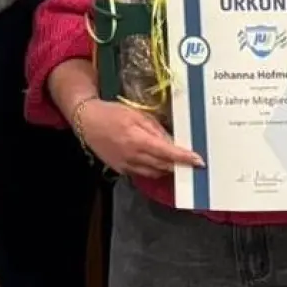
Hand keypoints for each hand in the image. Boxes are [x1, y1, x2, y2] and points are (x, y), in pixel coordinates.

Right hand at [77, 99, 202, 178]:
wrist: (87, 122)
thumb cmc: (112, 113)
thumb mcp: (137, 115)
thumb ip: (156, 129)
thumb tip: (173, 142)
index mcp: (137, 140)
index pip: (167, 153)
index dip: (184, 158)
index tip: (199, 161)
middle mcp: (133, 156)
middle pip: (163, 166)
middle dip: (179, 165)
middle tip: (192, 162)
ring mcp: (126, 166)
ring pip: (154, 172)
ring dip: (167, 168)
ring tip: (177, 162)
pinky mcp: (121, 170)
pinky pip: (143, 173)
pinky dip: (154, 169)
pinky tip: (158, 162)